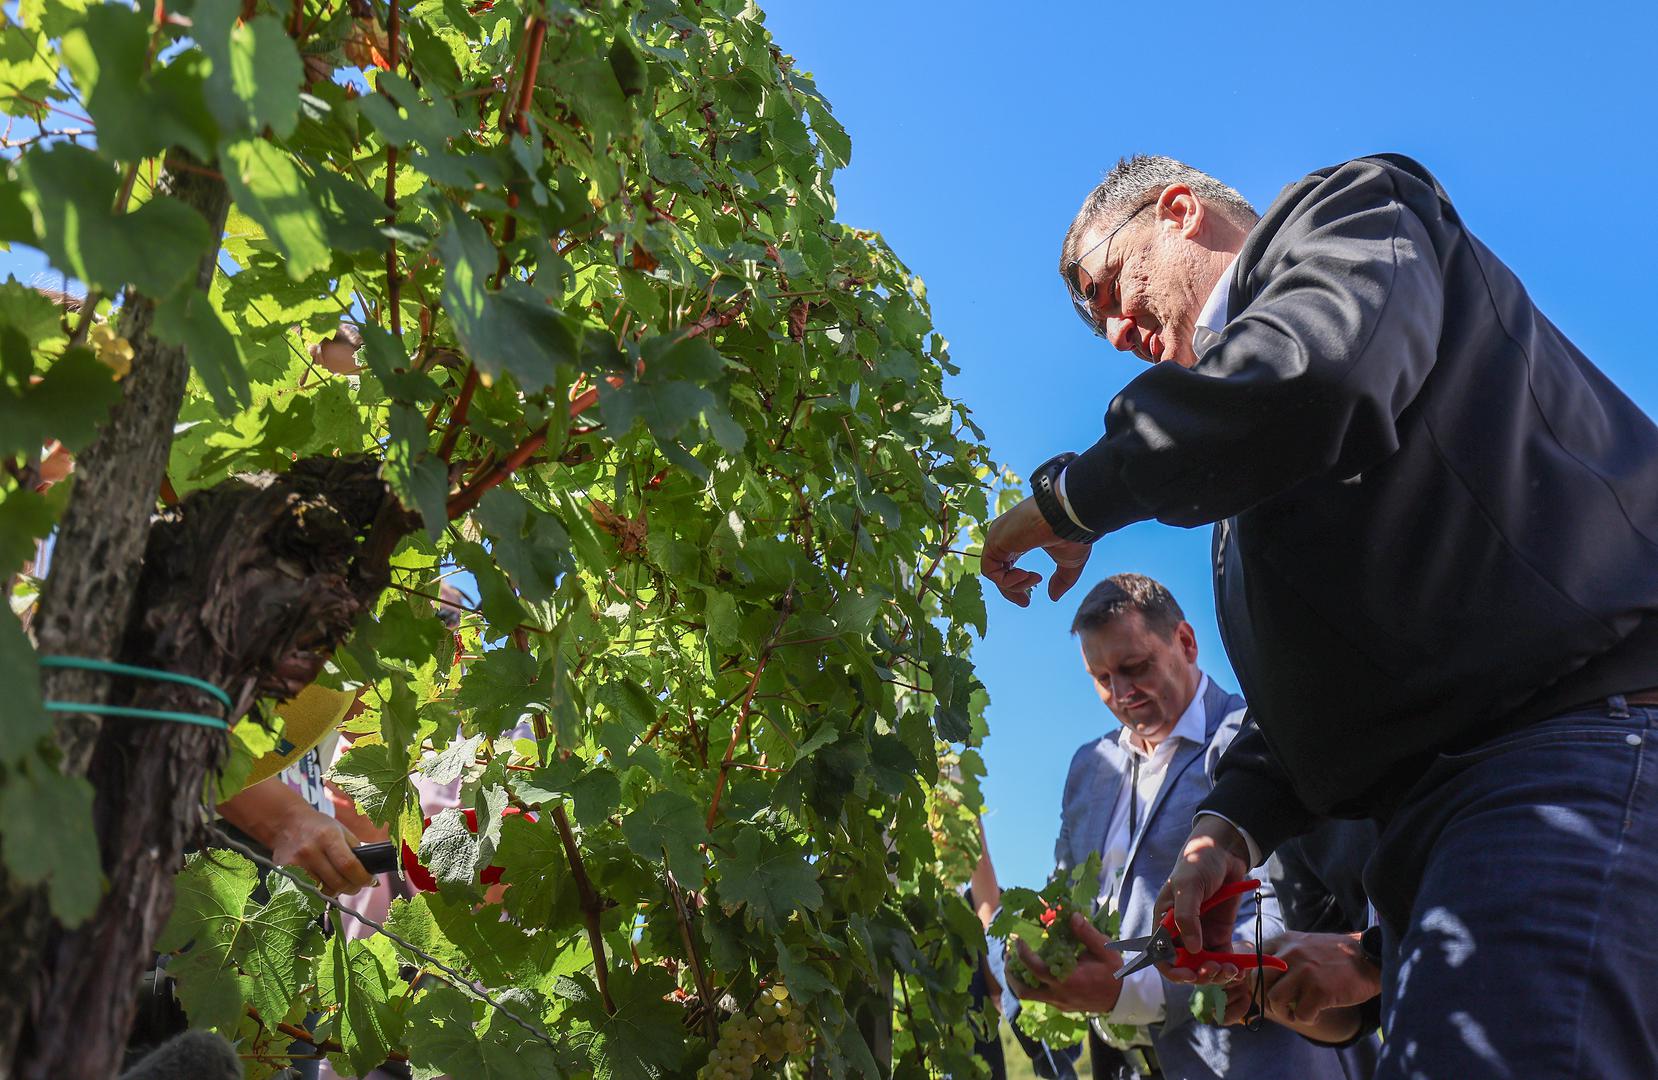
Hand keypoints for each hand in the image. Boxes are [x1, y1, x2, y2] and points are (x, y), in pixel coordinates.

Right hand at [267, 805, 374, 895]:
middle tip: (357, 884)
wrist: (287, 823)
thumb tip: (374, 882)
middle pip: (338, 882)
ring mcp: (296, 864)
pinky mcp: (285, 874)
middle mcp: (310, 850)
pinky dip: (320, 892)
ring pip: (324, 892)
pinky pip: (309, 893)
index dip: (363, 878)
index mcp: (328, 836)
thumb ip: (357, 854)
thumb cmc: (319, 828)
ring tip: (339, 882)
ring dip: (336, 891)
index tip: (371, 881)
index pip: (349, 865)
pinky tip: (323, 884)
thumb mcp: (342, 832)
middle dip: (353, 887)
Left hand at [980, 498, 1092, 606]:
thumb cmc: (1070, 532)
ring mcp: (998, 538)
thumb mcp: (1069, 562)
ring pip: (994, 573)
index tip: (1027, 600)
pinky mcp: (994, 540)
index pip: (1007, 567)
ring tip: (1034, 578)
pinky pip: (990, 570)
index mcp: (1020, 540)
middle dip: (1010, 590)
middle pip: (998, 571)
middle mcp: (1005, 538)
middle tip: (1025, 602)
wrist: (1067, 516)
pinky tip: (1025, 575)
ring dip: (1014, 585)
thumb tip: (1053, 597)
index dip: (1015, 585)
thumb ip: (1061, 580)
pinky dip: (1006, 580)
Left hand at [1008, 912, 1125, 1013]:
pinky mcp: (1063, 1007)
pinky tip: (1036, 971)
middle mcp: (1059, 995)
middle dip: (1011, 974)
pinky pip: (1040, 998)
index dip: (1022, 953)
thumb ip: (1087, 933)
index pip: (1035, 968)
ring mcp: (1060, 1003)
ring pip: (1030, 997)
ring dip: (1019, 981)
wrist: (1125, 997)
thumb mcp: (1104, 949)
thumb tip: (1072, 915)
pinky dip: (1032, 985)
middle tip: (1009, 956)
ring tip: (1017, 964)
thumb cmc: (1114, 972)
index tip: (1016, 939)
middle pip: (1024, 991)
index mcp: (1067, 980)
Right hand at [1152, 817, 1251, 984]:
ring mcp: (1202, 935)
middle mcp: (1182, 933)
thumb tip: (1192, 950)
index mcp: (1165, 923)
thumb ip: (1187, 917)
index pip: (1162, 956)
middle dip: (1201, 974)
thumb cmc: (1198, 864)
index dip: (1173, 971)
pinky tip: (1242, 969)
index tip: (1189, 975)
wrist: (1224, 853)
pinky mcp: (1220, 935)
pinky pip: (1224, 958)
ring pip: (1206, 967)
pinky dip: (1233, 967)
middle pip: (1186, 967)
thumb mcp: (1188, 886)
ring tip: (1233, 970)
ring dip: (1219, 974)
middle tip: (1217, 970)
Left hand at [1260, 930, 1379, 1025]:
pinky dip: (1306, 1019)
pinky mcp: (1319, 990)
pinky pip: (1300, 1014)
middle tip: (1280, 1007)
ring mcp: (1304, 971)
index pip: (1253, 962)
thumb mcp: (1303, 944)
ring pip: (1274, 999)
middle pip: (1259, 981)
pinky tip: (1315, 1015)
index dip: (1256, 981)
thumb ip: (1282, 955)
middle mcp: (1290, 953)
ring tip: (1296, 1014)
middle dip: (1265, 999)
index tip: (1266, 992)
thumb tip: (1259, 979)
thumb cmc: (1335, 957)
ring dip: (1283, 1013)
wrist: (1370, 959)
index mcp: (1284, 941)